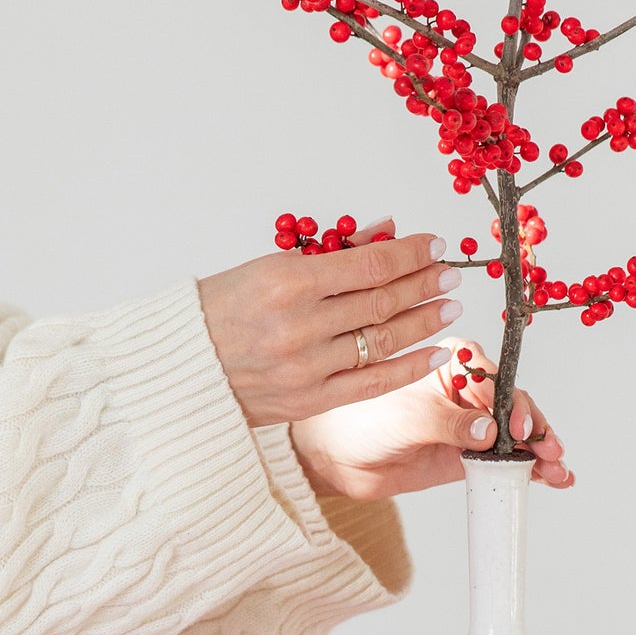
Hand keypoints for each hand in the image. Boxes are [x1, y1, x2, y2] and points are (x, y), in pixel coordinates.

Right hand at [197, 218, 461, 426]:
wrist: (184, 367)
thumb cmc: (221, 310)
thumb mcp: (267, 267)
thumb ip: (329, 255)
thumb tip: (383, 234)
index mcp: (286, 282)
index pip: (367, 265)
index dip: (409, 254)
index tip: (435, 245)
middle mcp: (300, 326)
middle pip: (381, 301)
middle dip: (423, 285)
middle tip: (451, 275)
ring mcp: (307, 367)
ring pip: (382, 341)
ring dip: (423, 323)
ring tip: (449, 308)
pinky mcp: (311, 400)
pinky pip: (372, 383)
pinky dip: (408, 367)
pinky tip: (434, 352)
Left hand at [289, 339, 571, 501]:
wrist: (339, 460)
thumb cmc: (362, 421)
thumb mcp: (408, 418)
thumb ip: (448, 423)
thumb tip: (489, 432)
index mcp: (455, 360)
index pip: (495, 378)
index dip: (511, 403)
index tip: (516, 426)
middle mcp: (470, 388)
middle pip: (514, 406)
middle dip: (535, 429)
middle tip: (548, 452)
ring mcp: (474, 422)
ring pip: (518, 434)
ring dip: (540, 451)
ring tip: (557, 471)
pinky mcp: (472, 454)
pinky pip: (508, 459)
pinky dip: (531, 469)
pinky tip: (555, 478)